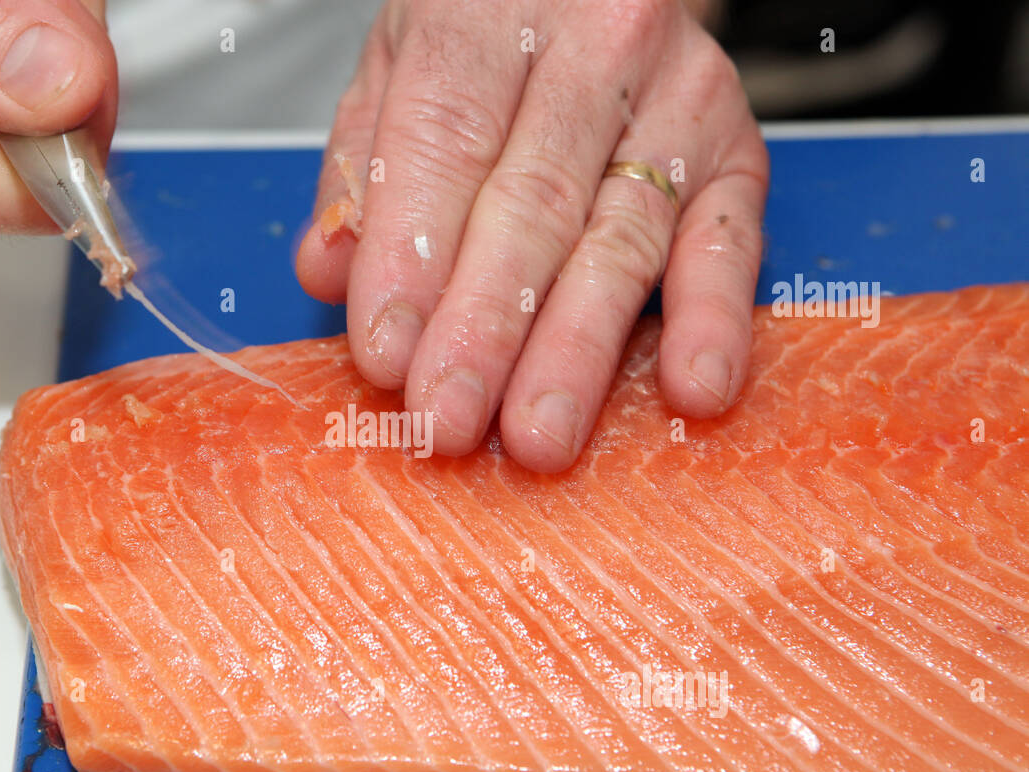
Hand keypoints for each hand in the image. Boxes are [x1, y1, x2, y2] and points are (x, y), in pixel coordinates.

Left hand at [296, 0, 767, 471]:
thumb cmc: (489, 35)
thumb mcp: (397, 66)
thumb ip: (360, 169)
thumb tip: (328, 272)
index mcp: (486, 14)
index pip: (442, 143)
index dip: (412, 259)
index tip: (386, 356)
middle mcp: (593, 47)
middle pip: (530, 206)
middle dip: (485, 327)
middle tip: (449, 418)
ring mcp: (678, 99)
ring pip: (621, 240)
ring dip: (576, 351)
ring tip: (539, 435)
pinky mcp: (737, 152)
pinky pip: (729, 244)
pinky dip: (713, 321)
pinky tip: (692, 390)